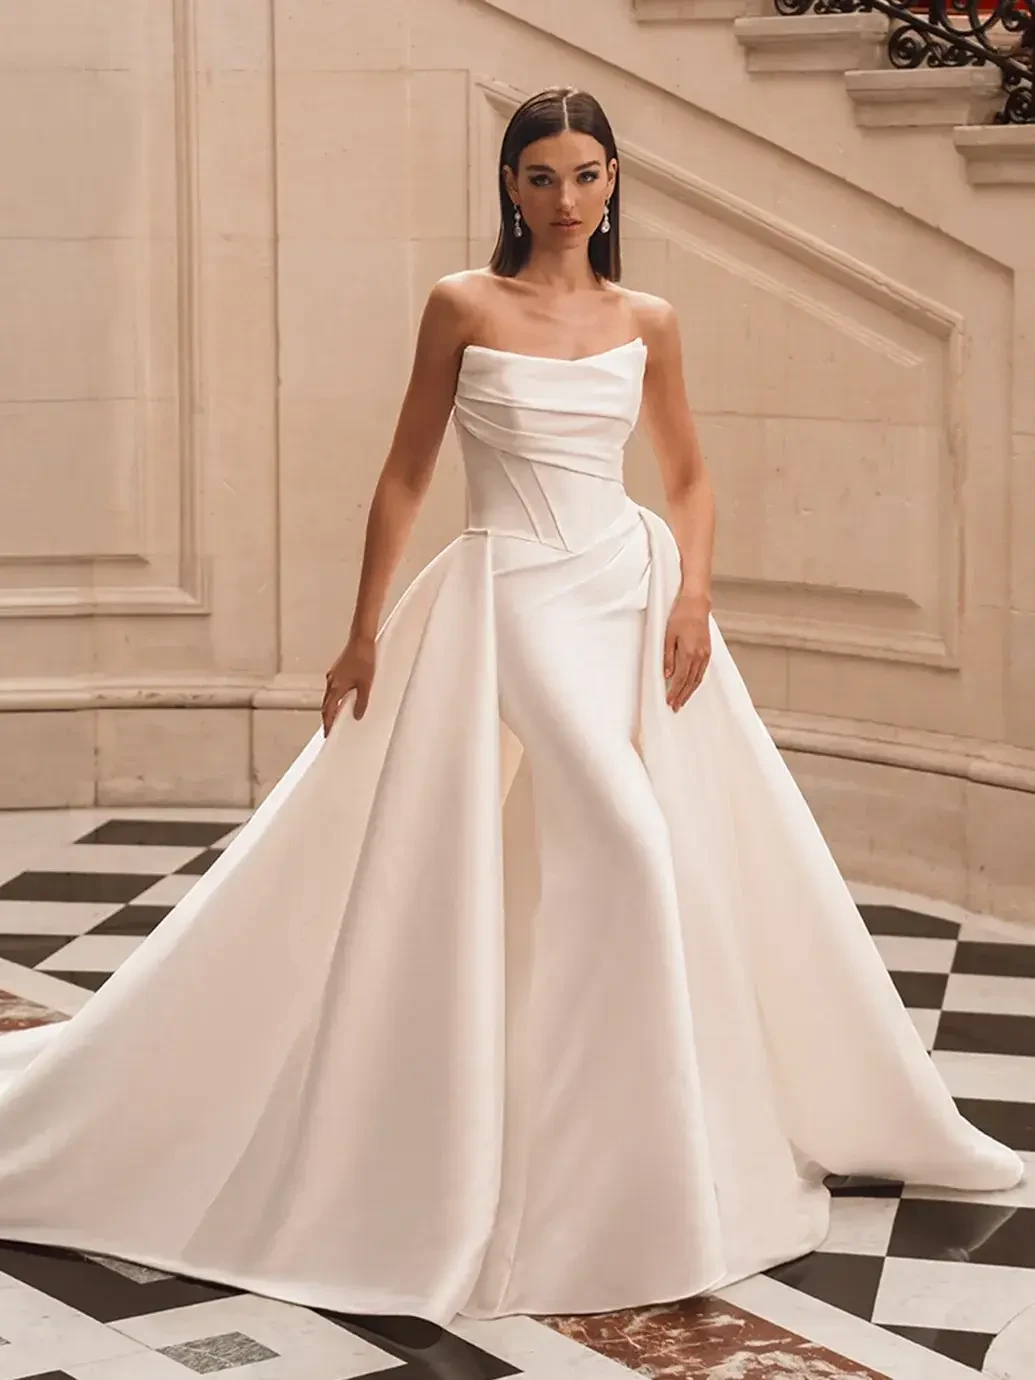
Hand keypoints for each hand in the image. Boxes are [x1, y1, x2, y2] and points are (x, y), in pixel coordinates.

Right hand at [322, 635, 375, 737]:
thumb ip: (362, 702)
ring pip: (329, 696)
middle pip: (326, 704)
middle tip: (330, 728)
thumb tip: (358, 715)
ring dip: (332, 707)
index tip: (327, 733)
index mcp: (336, 687)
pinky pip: (334, 687)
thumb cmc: (363, 658)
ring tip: (338, 716)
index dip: (328, 724)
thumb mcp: (366, 684)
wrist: (362, 639)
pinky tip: (345, 697)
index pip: (328, 711)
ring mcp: (333, 675)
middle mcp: (331, 682)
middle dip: (328, 717)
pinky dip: (336, 696)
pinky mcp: (338, 670)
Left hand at [663, 594, 710, 710]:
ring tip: (682, 701)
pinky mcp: (708, 651)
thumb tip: (668, 675)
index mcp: (688, 653)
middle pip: (690, 682)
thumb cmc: (680, 617)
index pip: (681, 679)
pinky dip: (697, 682)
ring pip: (698, 679)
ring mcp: (705, 654)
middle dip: (682, 696)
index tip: (669, 701)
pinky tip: (692, 686)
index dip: (675, 692)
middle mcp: (699, 656)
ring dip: (690, 691)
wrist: (696, 605)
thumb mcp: (668, 636)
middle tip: (675, 707)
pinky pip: (702, 671)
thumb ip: (668, 657)